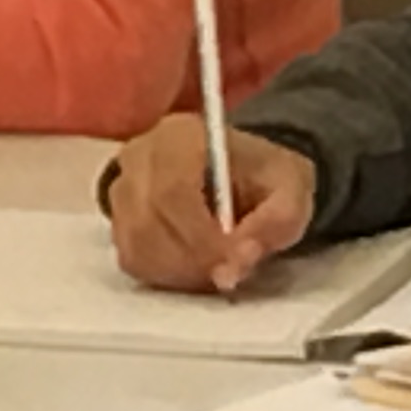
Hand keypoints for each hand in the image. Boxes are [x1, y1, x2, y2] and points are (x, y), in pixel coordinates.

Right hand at [107, 116, 319, 295]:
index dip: (199, 235)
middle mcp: (139, 156)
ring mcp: (122, 189)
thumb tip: (242, 258)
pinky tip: (195, 270)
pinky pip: (132, 258)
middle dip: (192, 258)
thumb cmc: (264, 179)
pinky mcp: (119, 221)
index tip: (232, 262)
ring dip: (179, 270)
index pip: (172, 189)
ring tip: (216, 270)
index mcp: (179, 135)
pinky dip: (164, 275)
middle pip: (148, 220)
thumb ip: (277, 219)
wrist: (244, 178)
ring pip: (136, 244)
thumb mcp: (291, 190)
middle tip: (229, 275)